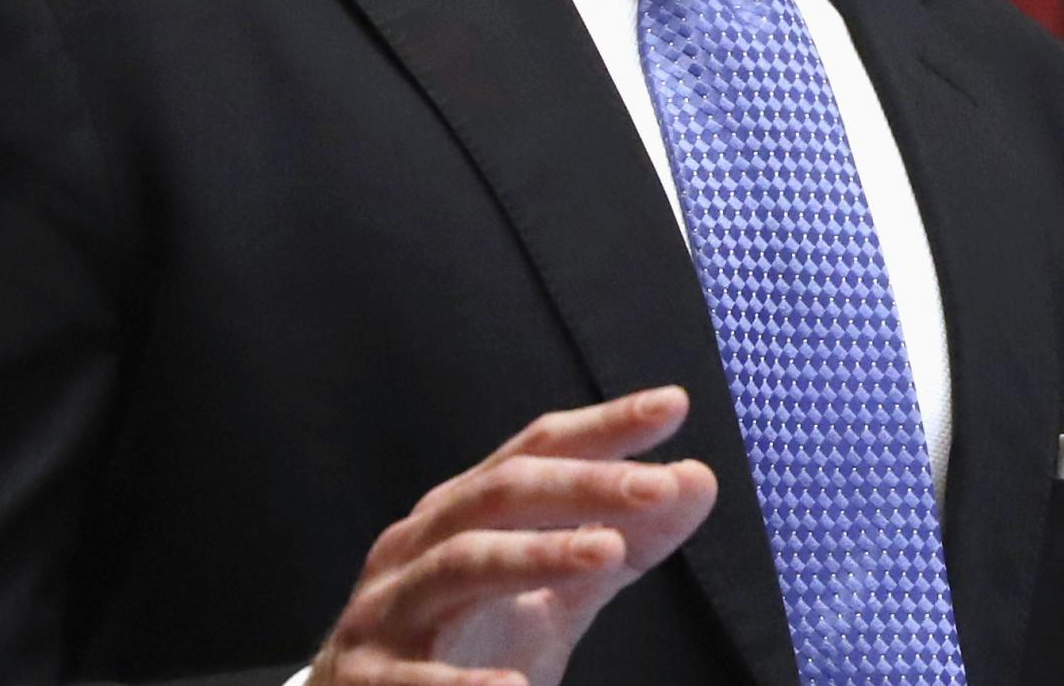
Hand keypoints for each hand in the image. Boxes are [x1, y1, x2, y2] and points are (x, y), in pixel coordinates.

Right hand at [306, 385, 718, 685]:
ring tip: (607, 552)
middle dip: (583, 484)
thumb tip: (698, 479)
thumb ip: (621, 541)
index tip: (673, 406)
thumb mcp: (552, 591)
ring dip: (535, 554)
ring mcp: (384, 610)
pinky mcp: (365, 681)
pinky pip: (411, 678)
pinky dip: (461, 684)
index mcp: (462, 511)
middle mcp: (417, 544)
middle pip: (501, 492)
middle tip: (659, 485)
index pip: (537, 450)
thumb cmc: (468, 644)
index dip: (603, 426)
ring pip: (459, 563)